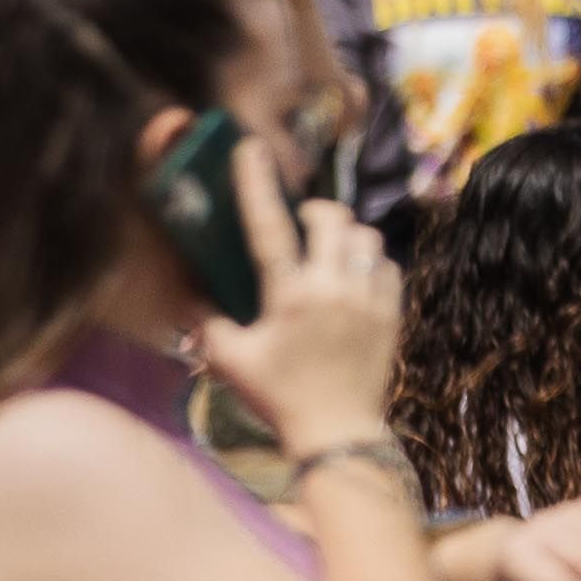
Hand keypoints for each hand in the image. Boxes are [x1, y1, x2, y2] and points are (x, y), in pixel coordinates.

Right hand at [189, 138, 397, 448]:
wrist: (339, 432)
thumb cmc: (277, 397)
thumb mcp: (228, 360)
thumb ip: (205, 320)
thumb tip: (188, 291)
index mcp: (291, 295)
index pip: (269, 225)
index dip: (257, 183)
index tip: (251, 149)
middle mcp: (335, 289)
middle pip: (333, 218)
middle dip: (315, 210)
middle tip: (300, 222)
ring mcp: (370, 299)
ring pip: (368, 238)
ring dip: (346, 234)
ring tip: (328, 249)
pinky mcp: (393, 313)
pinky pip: (389, 266)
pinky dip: (371, 261)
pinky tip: (354, 275)